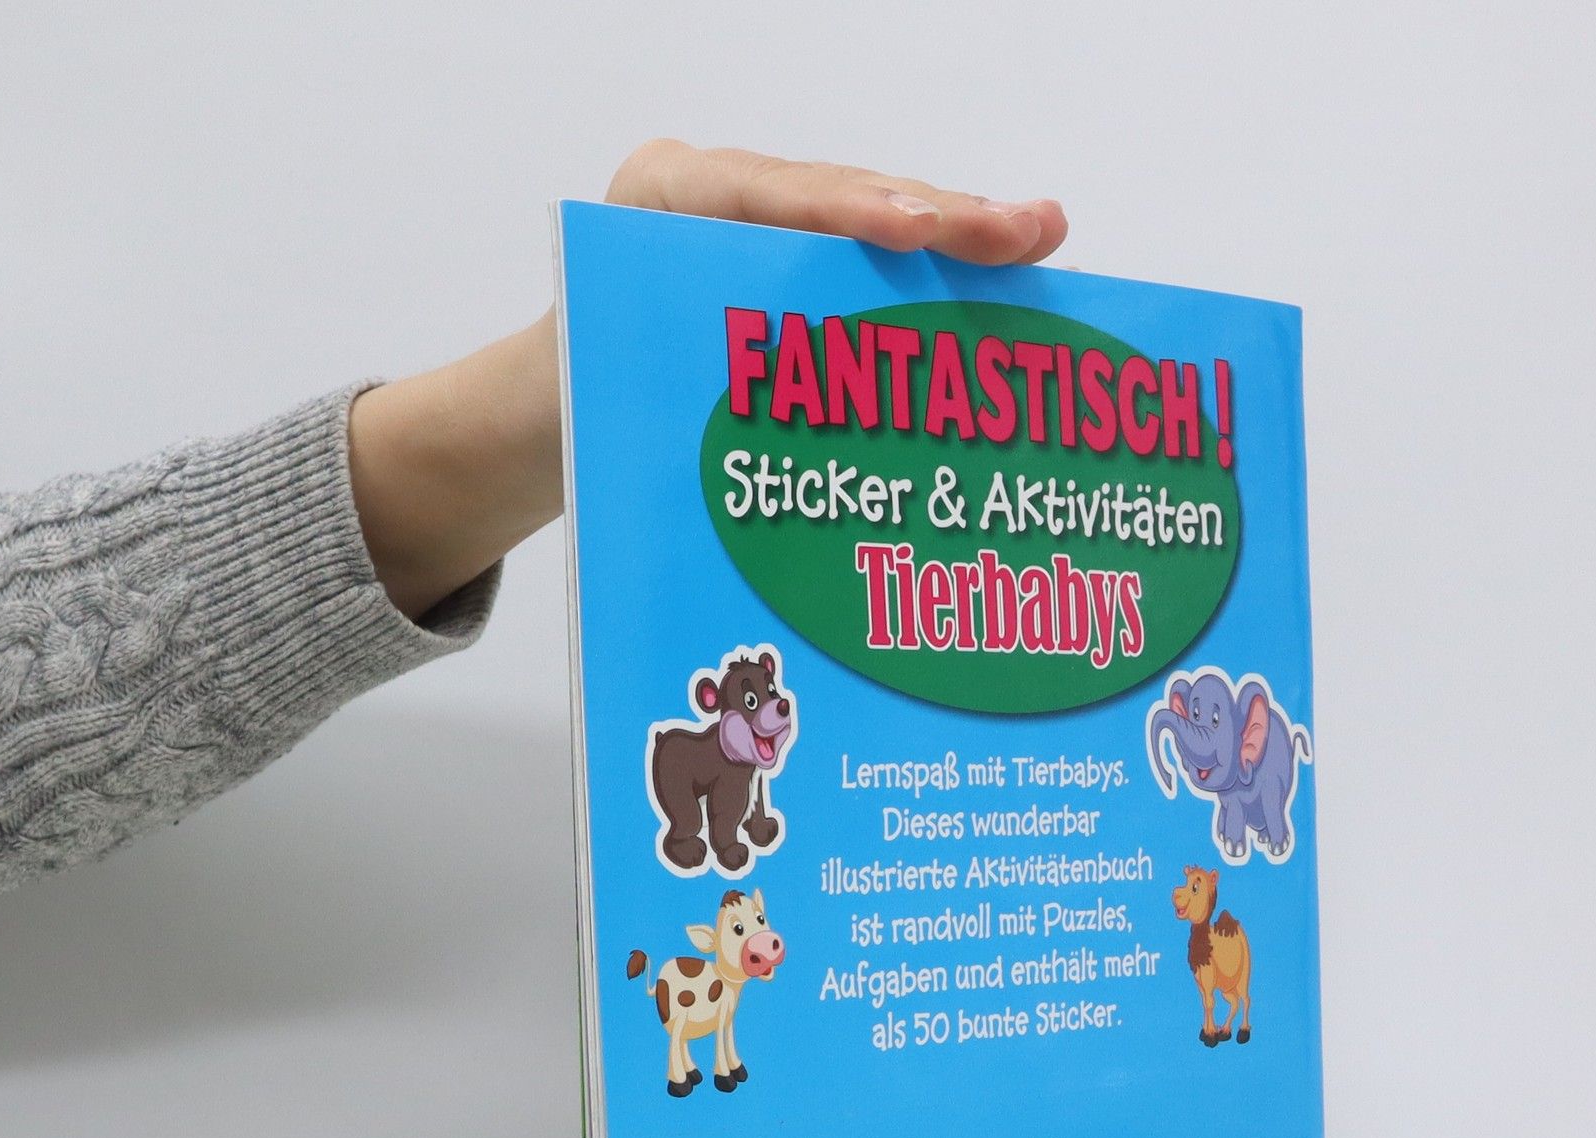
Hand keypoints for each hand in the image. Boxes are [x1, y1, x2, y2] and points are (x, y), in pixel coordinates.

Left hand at [349, 142, 1066, 618]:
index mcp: (657, 204)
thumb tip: (764, 484)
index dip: (847, 212)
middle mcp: (714, 195)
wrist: (552, 402)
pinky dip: (938, 271)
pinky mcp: (795, 252)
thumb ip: (679, 414)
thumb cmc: (582, 412)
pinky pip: (873, 255)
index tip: (916, 229)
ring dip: (960, 237)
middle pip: (840, 195)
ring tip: (1042, 239)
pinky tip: (1012, 270)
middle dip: (939, 215)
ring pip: (870, 219)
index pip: (765, 198)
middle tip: (1028, 231)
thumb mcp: (614, 410)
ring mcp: (762, 217)